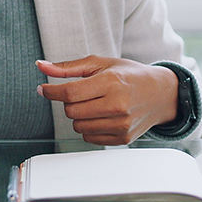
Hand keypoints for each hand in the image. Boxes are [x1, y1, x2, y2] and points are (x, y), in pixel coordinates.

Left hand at [36, 56, 178, 145]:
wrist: (160, 93)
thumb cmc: (129, 75)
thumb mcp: (100, 63)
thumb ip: (68, 67)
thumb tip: (41, 66)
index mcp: (111, 82)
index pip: (69, 93)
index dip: (50, 91)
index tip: (43, 89)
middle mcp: (117, 105)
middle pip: (71, 111)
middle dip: (69, 102)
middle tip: (83, 93)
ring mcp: (121, 124)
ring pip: (78, 126)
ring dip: (78, 116)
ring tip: (94, 104)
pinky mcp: (123, 138)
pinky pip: (89, 138)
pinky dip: (88, 127)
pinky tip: (101, 115)